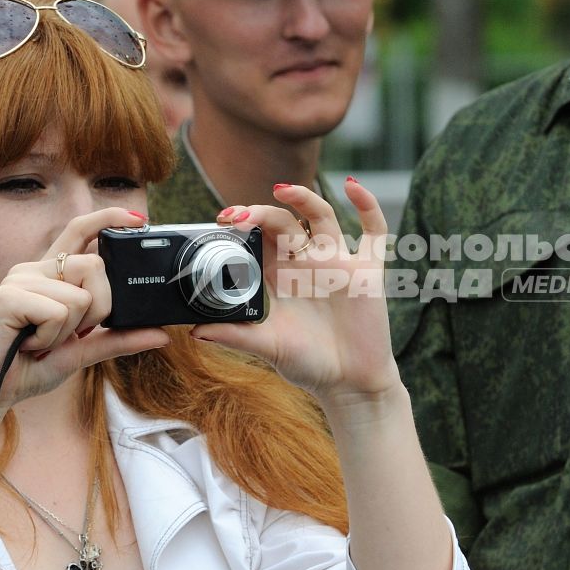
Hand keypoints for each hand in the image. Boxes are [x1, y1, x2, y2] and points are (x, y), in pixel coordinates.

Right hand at [0, 207, 169, 416]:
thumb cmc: (30, 368)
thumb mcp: (84, 352)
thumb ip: (119, 338)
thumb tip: (162, 334)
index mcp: (51, 275)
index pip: (79, 231)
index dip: (107, 219)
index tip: (138, 218)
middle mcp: (34, 269)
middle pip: (94, 266)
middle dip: (98, 309)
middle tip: (69, 334)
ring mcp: (18, 280)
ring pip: (79, 296)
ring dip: (69, 332)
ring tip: (41, 342)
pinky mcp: (7, 297)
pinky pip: (57, 313)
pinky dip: (50, 339)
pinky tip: (28, 345)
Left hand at [194, 180, 398, 403]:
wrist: (349, 383)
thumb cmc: (307, 363)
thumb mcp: (267, 347)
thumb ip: (235, 336)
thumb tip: (194, 331)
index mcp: (280, 276)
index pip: (259, 237)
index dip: (243, 223)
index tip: (224, 220)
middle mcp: (306, 263)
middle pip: (285, 222)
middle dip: (263, 213)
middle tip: (240, 216)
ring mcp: (338, 263)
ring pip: (322, 217)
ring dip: (304, 198)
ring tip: (283, 190)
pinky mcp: (367, 271)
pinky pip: (374, 230)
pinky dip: (367, 204)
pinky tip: (351, 185)